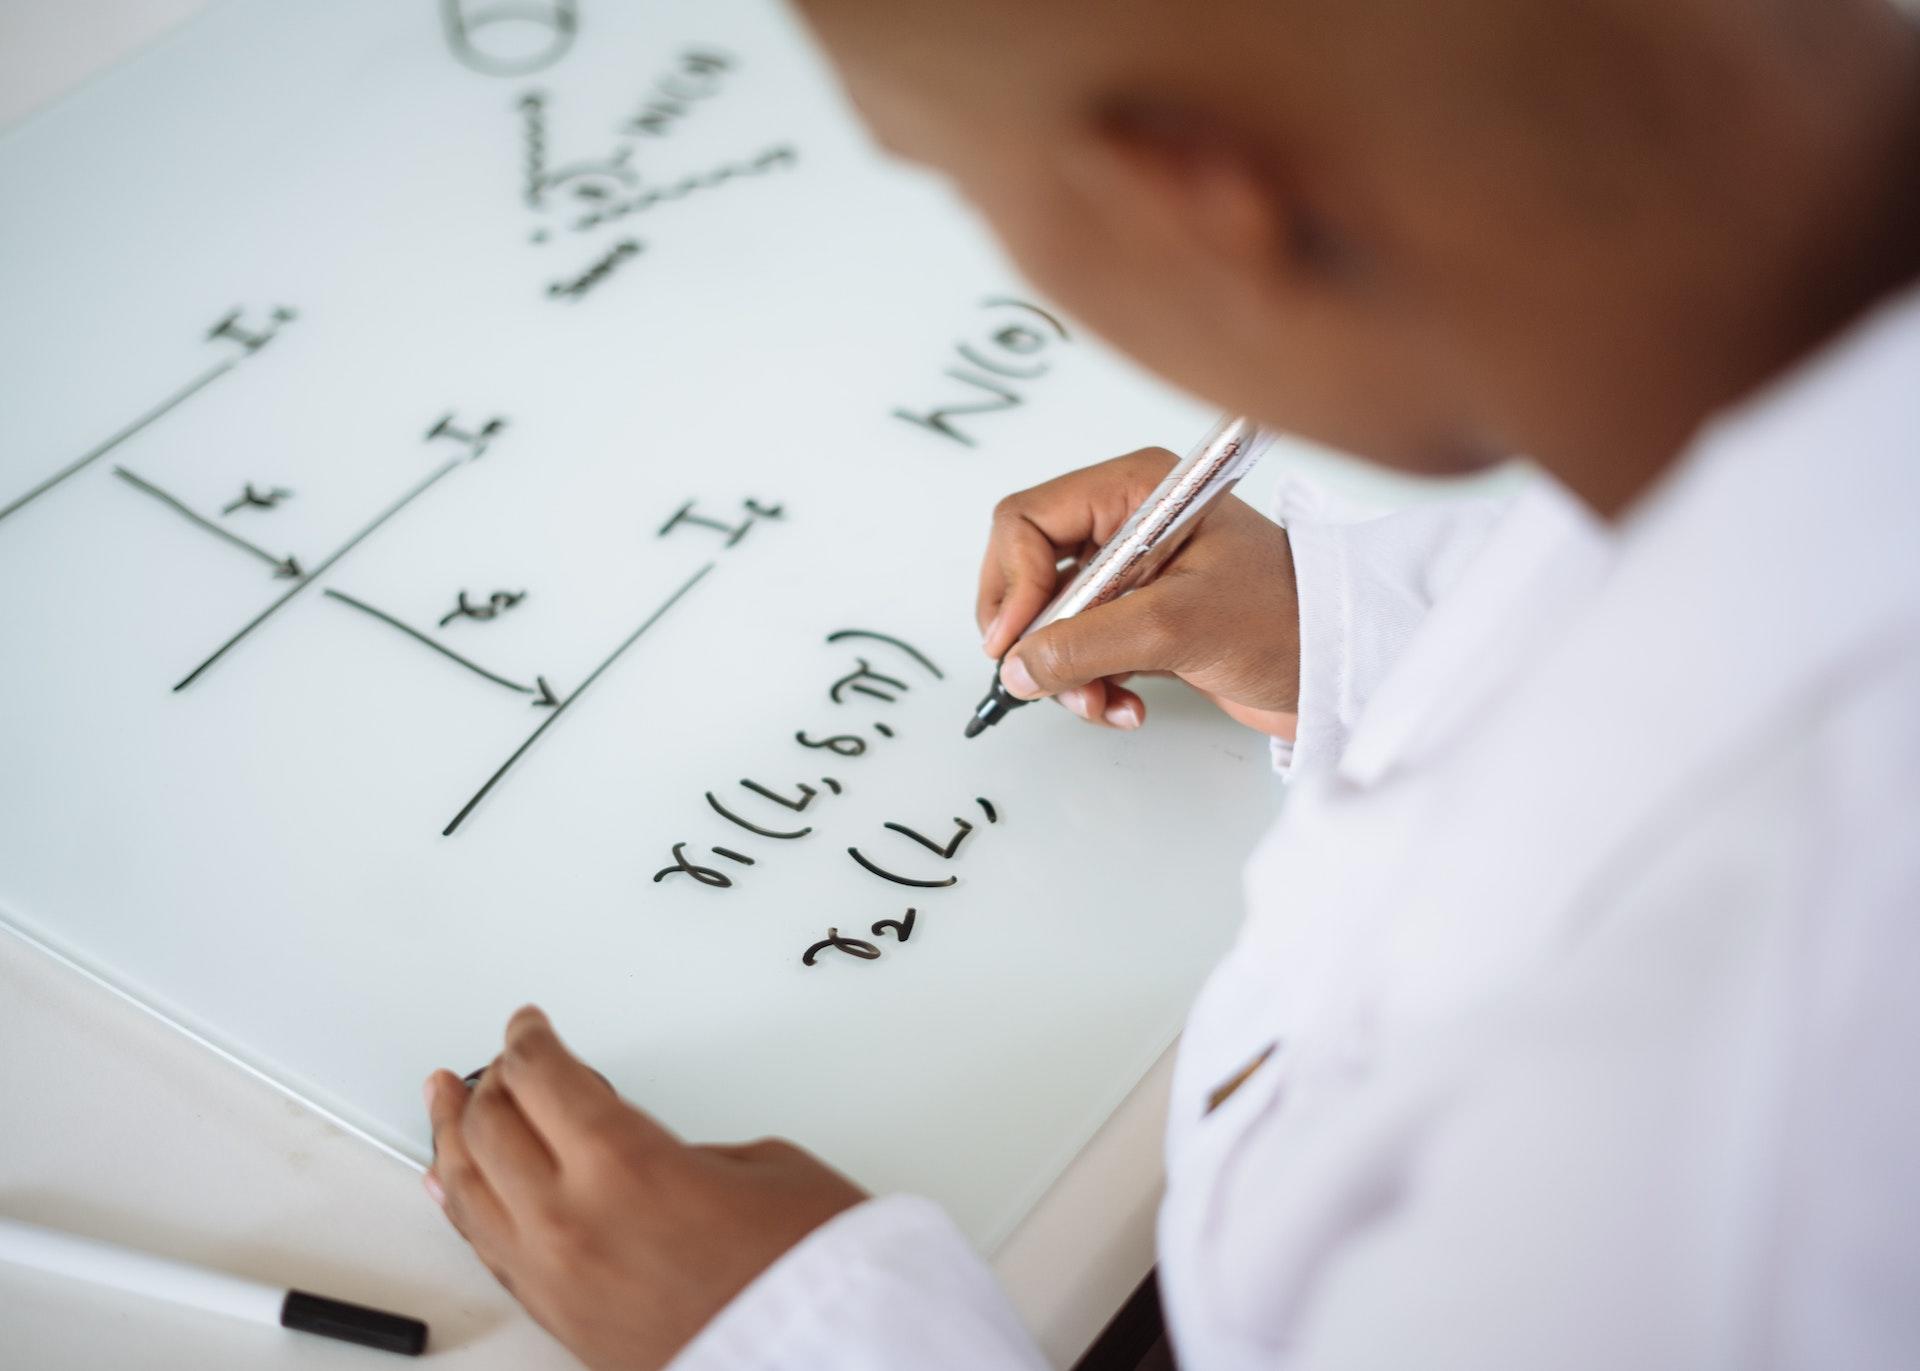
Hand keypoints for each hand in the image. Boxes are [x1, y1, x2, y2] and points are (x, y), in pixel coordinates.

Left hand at [424, 1007, 866, 1370]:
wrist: (819, 1359)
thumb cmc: (804, 1272)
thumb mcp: (758, 1164)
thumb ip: (678, 1146)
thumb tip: (642, 1153)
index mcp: (623, 1161)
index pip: (541, 1076)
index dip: (530, 1039)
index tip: (529, 1027)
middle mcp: (571, 1220)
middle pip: (491, 1126)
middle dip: (493, 1081)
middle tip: (503, 1060)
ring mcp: (555, 1277)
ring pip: (468, 1190)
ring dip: (453, 1137)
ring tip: (443, 1102)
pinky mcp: (558, 1319)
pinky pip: (486, 1247)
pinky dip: (461, 1204)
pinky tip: (453, 1183)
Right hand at [978, 447, 1299, 735]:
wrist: (1341, 664)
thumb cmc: (1285, 619)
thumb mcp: (1176, 627)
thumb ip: (1086, 644)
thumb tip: (1016, 666)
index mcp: (1133, 490)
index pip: (1027, 521)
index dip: (1010, 583)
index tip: (1013, 643)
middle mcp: (1126, 522)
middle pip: (1029, 571)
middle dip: (1035, 636)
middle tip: (1043, 680)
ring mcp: (1132, 573)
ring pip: (1051, 621)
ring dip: (1065, 673)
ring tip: (1100, 704)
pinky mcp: (1141, 618)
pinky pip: (1082, 650)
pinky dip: (1091, 685)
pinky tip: (1125, 707)